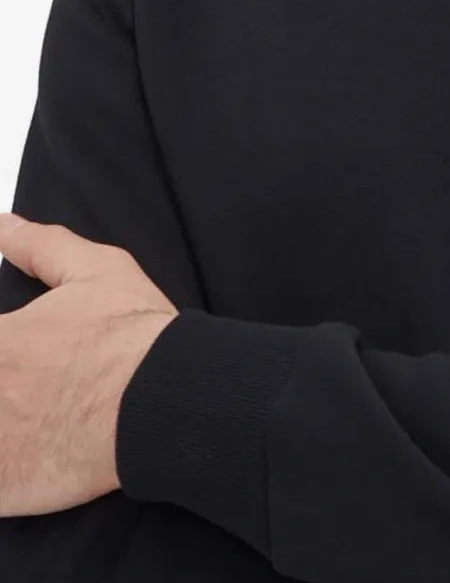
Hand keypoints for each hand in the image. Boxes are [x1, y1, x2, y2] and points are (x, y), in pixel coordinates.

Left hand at [0, 212, 177, 516]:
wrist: (169, 398)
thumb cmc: (135, 336)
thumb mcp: (97, 271)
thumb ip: (40, 245)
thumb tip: (3, 225)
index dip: (3, 347)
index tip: (12, 352)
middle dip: (2, 379)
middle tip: (23, 384)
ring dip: (2, 423)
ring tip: (28, 413)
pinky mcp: (3, 489)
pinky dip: (3, 473)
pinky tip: (24, 452)